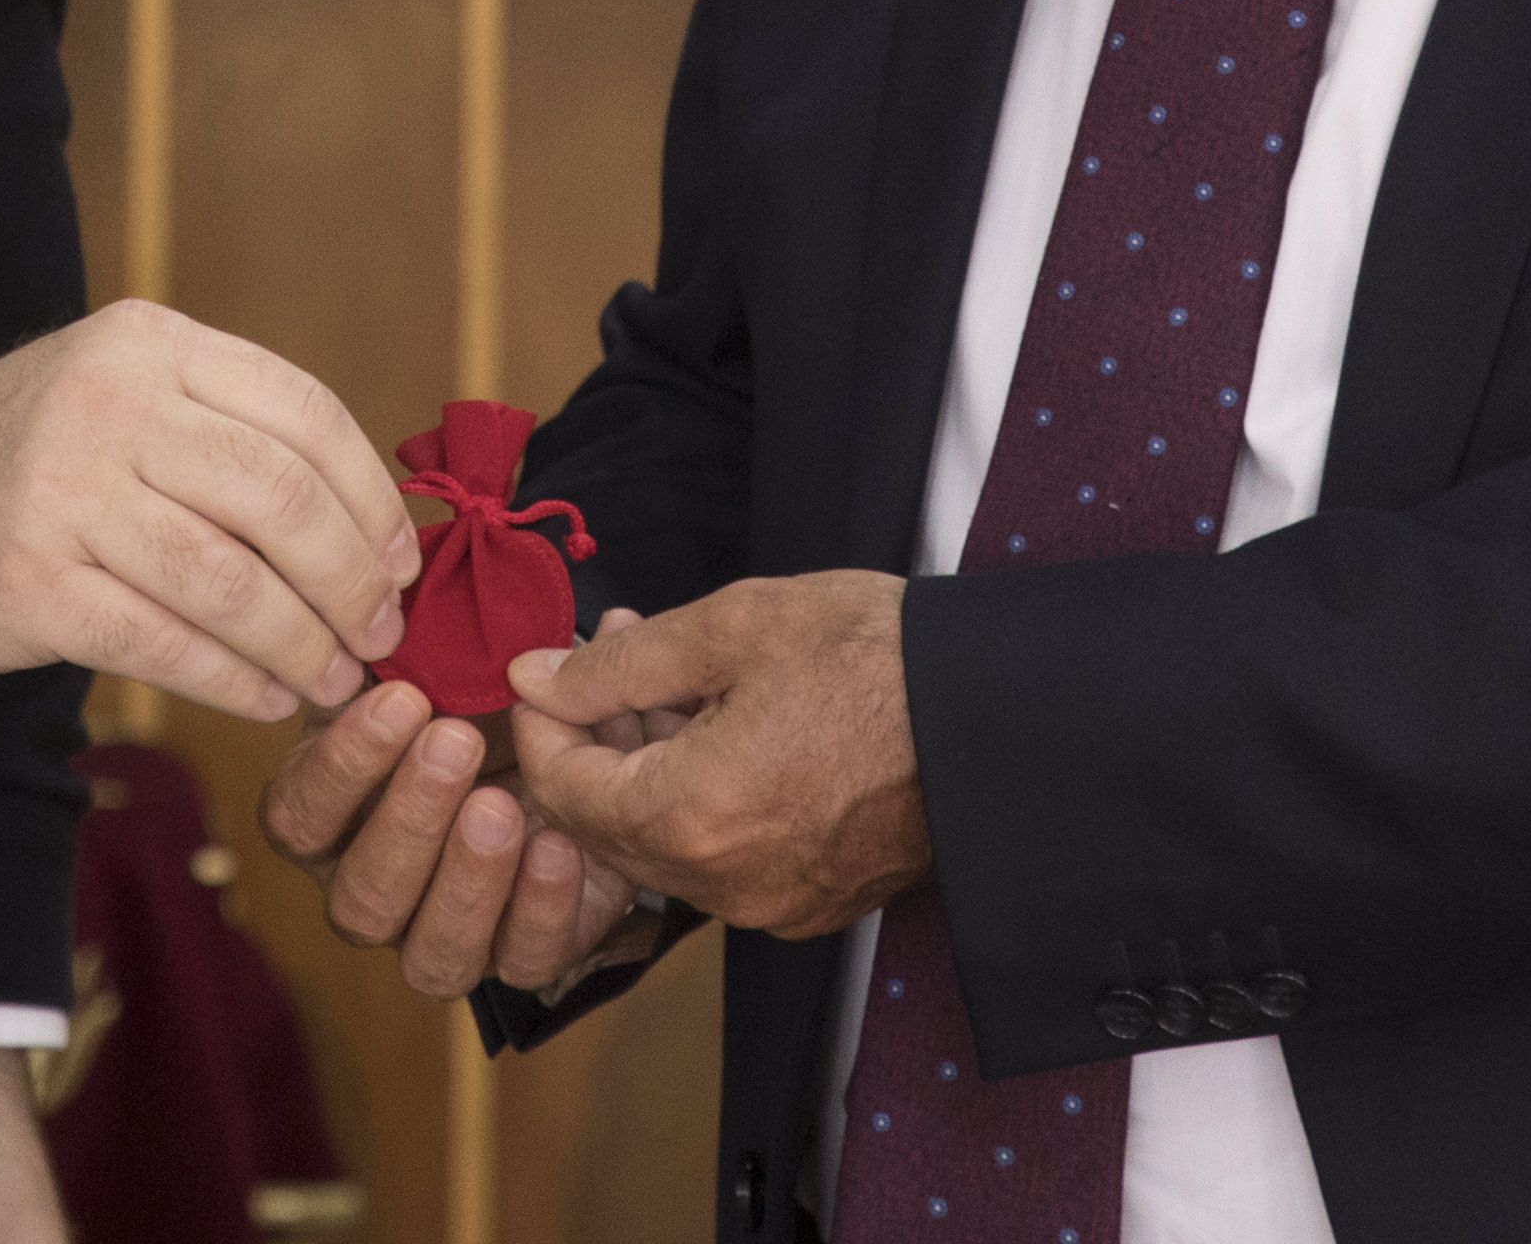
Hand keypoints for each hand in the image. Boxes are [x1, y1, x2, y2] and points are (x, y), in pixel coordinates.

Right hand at [0, 302, 418, 719]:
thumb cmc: (32, 459)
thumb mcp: (121, 392)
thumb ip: (227, 430)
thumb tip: (372, 524)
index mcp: (148, 343)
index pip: (302, 412)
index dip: (370, 498)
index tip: (402, 562)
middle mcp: (108, 404)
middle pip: (279, 499)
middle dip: (350, 581)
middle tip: (381, 634)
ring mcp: (64, 494)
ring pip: (231, 582)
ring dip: (302, 646)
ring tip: (335, 680)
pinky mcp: (30, 586)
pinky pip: (165, 644)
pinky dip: (234, 681)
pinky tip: (267, 699)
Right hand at [258, 635, 665, 1001]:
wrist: (568, 736)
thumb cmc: (481, 691)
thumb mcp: (446, 658)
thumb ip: (418, 645)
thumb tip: (405, 613)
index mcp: (331, 818)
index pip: (299, 818)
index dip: (342, 767)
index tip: (402, 701)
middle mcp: (374, 889)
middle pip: (362, 901)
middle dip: (409, 821)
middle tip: (456, 742)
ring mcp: (445, 934)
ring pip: (433, 957)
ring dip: (467, 881)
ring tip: (505, 806)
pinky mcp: (524, 953)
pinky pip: (524, 962)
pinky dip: (543, 909)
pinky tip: (561, 844)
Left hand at [508, 571, 927, 938]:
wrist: (997, 715)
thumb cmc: (874, 656)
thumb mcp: (733, 627)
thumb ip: (620, 662)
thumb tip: (533, 677)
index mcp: (694, 817)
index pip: (561, 788)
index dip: (541, 722)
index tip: (548, 666)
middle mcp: (724, 885)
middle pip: (606, 825)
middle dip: (594, 739)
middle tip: (611, 654)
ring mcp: (771, 904)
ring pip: (663, 844)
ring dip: (646, 766)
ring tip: (672, 676)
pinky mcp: (811, 904)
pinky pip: (720, 860)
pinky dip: (699, 800)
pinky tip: (723, 729)